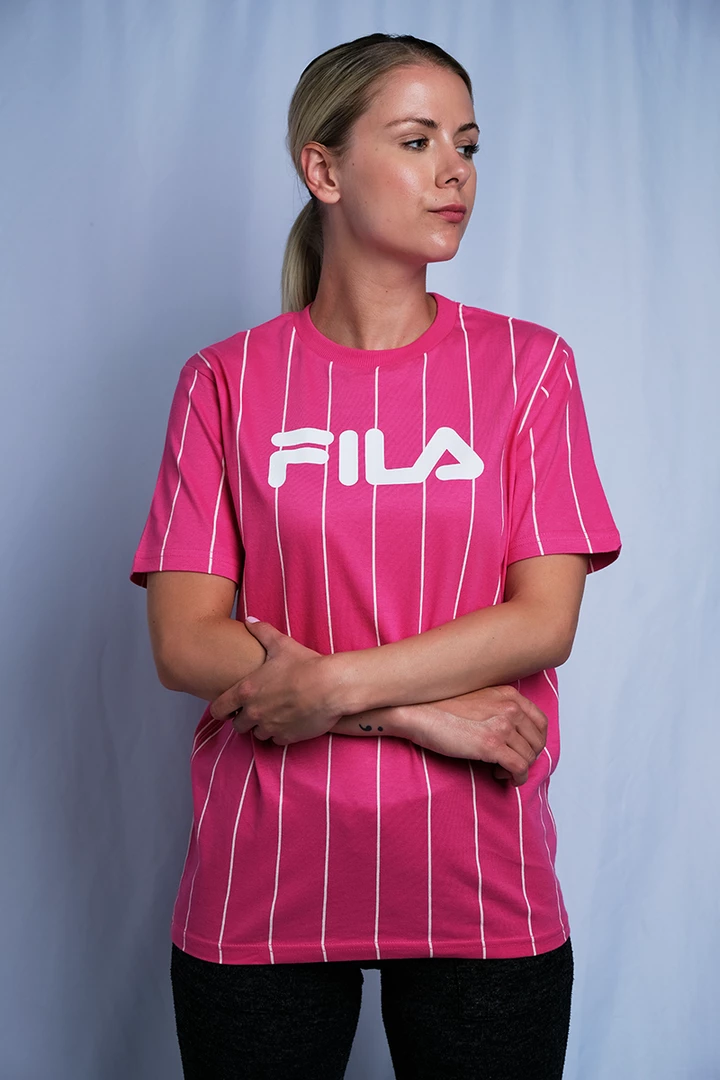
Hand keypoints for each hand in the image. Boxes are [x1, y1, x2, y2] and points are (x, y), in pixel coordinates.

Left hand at [210, 619, 339, 744]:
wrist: (331, 686)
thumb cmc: (305, 664)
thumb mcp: (281, 644)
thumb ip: (262, 632)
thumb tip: (249, 620)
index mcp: (246, 691)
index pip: (219, 709)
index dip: (220, 709)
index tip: (226, 708)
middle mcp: (254, 712)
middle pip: (238, 726)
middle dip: (244, 719)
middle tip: (255, 709)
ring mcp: (270, 727)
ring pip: (257, 734)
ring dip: (262, 727)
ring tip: (273, 715)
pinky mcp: (287, 737)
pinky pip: (276, 740)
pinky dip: (279, 734)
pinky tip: (287, 722)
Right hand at [403, 685, 548, 785]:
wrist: (417, 712)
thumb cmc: (440, 706)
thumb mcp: (477, 697)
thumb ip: (498, 708)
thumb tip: (511, 732)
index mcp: (508, 694)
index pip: (541, 722)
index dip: (536, 741)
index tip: (525, 750)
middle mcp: (509, 707)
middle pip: (537, 742)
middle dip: (527, 757)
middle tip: (509, 764)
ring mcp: (501, 726)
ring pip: (529, 757)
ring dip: (518, 768)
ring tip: (500, 770)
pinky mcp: (490, 745)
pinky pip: (519, 768)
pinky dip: (515, 778)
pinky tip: (500, 776)